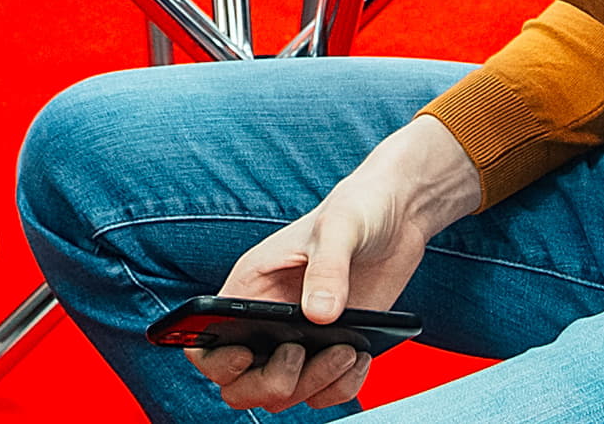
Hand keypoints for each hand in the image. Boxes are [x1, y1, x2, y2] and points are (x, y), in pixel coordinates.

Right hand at [189, 118, 481, 410]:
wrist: (398, 216)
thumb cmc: (357, 208)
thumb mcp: (340, 226)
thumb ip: (327, 268)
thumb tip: (319, 317)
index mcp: (251, 287)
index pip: (205, 341)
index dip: (216, 360)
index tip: (247, 352)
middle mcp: (267, 320)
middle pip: (240, 384)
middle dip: (269, 383)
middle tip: (300, 354)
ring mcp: (298, 341)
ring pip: (283, 395)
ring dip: (313, 385)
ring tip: (347, 350)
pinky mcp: (330, 352)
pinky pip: (321, 393)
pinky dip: (340, 388)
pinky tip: (362, 357)